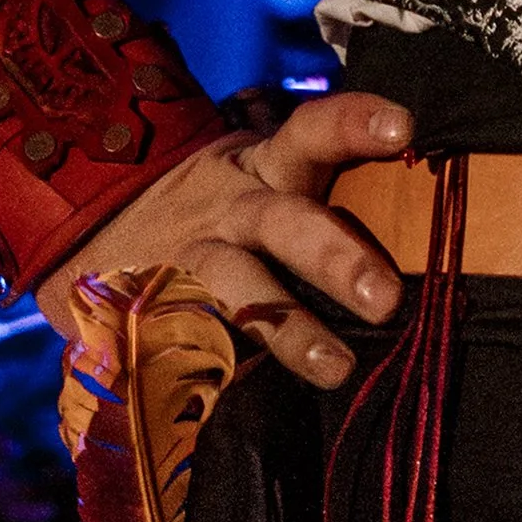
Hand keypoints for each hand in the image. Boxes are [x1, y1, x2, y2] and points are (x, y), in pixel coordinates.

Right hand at [36, 90, 413, 386]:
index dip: (354, 122)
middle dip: (334, 254)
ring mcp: (194, 262)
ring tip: (337, 367)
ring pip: (241, 287)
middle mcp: (233, 208)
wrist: (97, 223)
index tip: (403, 127)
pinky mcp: (161, 310)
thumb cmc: (219, 202)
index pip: (312, 129)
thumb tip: (424, 204)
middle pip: (285, 220)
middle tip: (385, 297)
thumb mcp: (261, 173)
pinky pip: (193, 339)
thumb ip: (326, 189)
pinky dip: (220, 370)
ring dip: (289, 328)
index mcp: (265, 165)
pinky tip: (243, 399)